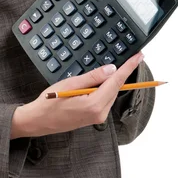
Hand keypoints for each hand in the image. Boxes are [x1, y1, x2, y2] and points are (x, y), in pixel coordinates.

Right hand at [17, 51, 143, 136]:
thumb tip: (111, 69)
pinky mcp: (94, 117)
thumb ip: (93, 77)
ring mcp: (98, 116)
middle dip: (122, 72)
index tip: (139, 56)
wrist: (38, 121)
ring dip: (112, 81)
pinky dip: (105, 88)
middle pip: (116, 87)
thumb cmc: (50, 102)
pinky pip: (104, 99)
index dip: (129, 67)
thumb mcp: (70, 84)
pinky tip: (99, 81)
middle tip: (130, 57)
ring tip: (107, 69)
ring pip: (111, 93)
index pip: (116, 81)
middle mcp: (100, 113)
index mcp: (94, 104)